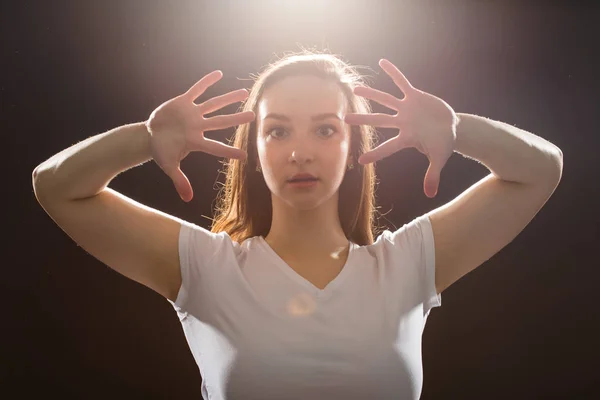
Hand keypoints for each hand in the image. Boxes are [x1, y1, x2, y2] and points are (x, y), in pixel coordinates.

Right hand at [146, 70, 254, 201]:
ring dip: (228, 98)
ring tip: (244, 92)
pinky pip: (196, 90)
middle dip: (236, 119)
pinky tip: (218, 74)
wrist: (149, 136)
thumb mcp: (169, 166)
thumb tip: (187, 200)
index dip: (229, 152)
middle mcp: (198, 126)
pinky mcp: (183, 102)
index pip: (215, 148)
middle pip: (221, 122)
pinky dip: (206, 82)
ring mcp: (192, 114)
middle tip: (253, 116)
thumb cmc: (161, 152)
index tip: (245, 156)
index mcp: (195, 142)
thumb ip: (179, 181)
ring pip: (214, 104)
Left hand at [344, 59, 457, 197]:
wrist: (452, 128)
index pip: (388, 148)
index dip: (376, 154)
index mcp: (407, 139)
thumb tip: (430, 195)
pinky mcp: (415, 96)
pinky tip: (383, 63)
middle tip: (344, 119)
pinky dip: (394, 73)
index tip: (360, 160)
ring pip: (385, 100)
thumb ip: (433, 175)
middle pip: (379, 121)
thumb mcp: (439, 159)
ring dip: (372, 94)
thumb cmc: (443, 145)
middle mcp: (402, 123)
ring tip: (356, 88)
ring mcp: (406, 109)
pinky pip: (402, 82)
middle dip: (363, 120)